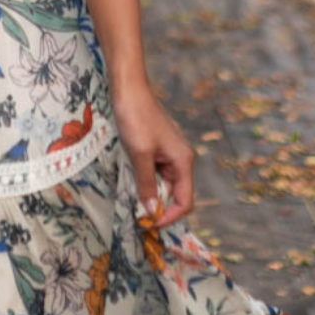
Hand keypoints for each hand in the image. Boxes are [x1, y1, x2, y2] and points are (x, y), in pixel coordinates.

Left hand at [111, 83, 194, 227]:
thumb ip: (146, 184)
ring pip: (164, 186)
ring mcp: (169, 154)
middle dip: (160, 209)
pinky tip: (132, 186)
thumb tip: (151, 210)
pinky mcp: (157, 150)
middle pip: (176, 195)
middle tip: (138, 218)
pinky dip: (146, 184)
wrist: (129, 91)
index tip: (149, 224)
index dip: (170, 217)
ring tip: (133, 205)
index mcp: (183, 161)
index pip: (186, 201)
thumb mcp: (140, 154)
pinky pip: (155, 174)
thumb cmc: (136, 119)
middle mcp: (181, 160)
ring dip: (152, 197)